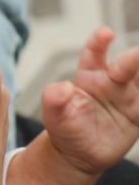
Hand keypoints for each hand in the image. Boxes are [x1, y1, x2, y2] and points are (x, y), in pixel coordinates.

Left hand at [43, 26, 138, 174]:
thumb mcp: (53, 114)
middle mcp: (111, 81)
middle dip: (136, 57)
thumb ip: (53, 98)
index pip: (94, 55)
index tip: (105, 33)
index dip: (99, 42)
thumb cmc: (64, 127)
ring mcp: (128, 96)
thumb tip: (62, 87)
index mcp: (88, 76)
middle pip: (127, 65)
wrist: (77, 152)